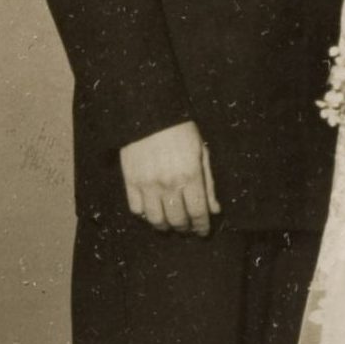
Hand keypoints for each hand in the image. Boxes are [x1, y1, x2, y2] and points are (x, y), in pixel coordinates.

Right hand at [120, 121, 220, 235]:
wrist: (148, 112)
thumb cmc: (180, 131)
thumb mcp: (201, 153)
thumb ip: (208, 184)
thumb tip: (214, 210)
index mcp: (190, 176)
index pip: (198, 213)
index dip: (201, 227)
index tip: (203, 231)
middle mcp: (168, 184)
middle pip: (177, 220)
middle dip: (185, 229)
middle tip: (188, 228)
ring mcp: (147, 184)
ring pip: (156, 220)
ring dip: (165, 226)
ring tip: (170, 224)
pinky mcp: (130, 181)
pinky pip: (136, 209)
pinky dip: (145, 215)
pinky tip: (152, 211)